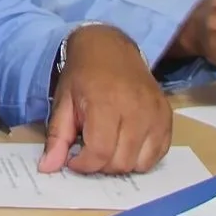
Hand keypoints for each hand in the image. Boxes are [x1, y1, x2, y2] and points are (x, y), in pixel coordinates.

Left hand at [44, 24, 173, 174]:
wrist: (109, 47)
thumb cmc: (83, 75)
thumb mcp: (63, 102)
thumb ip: (57, 137)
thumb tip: (48, 168)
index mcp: (106, 103)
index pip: (100, 152)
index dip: (83, 165)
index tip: (74, 159)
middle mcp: (136, 109)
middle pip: (121, 161)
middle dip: (100, 166)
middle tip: (89, 151)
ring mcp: (156, 113)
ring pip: (141, 163)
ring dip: (121, 163)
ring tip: (108, 148)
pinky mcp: (167, 116)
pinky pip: (159, 153)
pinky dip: (142, 157)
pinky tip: (126, 145)